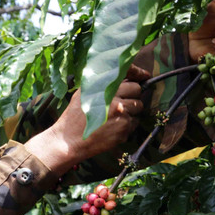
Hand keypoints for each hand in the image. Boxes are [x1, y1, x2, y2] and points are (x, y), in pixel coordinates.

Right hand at [25, 73, 145, 174]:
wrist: (70, 140)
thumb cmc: (75, 116)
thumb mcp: (84, 92)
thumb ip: (102, 83)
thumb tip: (122, 76)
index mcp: (105, 88)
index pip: (131, 76)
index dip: (140, 74)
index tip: (145, 76)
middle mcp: (116, 100)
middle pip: (138, 91)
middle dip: (132, 95)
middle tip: (122, 101)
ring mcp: (121, 116)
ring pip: (138, 108)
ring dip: (131, 111)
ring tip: (116, 115)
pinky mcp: (124, 130)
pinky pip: (134, 123)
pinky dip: (127, 124)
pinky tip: (113, 127)